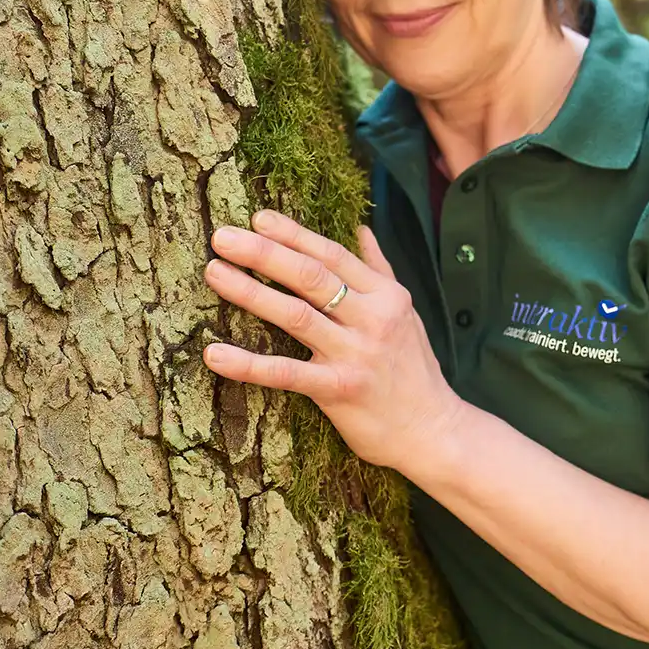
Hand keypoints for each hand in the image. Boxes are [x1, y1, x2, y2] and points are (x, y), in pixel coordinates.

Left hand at [202, 209, 457, 476]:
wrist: (434, 430)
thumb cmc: (414, 371)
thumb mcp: (406, 313)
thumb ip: (380, 270)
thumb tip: (361, 229)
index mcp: (386, 296)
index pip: (333, 255)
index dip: (294, 235)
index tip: (258, 218)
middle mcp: (372, 319)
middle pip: (311, 276)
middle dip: (264, 252)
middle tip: (223, 237)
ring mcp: (355, 354)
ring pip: (295, 315)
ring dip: (250, 292)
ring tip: (215, 272)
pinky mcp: (339, 390)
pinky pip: (286, 373)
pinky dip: (248, 364)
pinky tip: (215, 353)